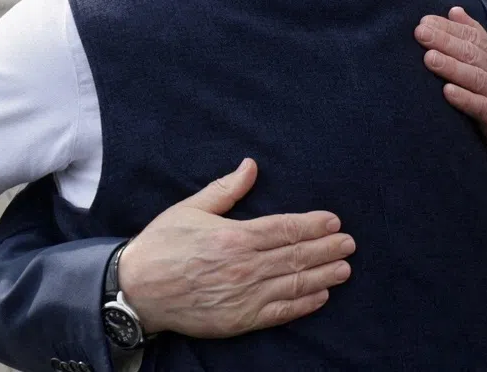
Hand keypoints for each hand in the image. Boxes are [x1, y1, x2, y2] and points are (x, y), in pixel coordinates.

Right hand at [117, 158, 354, 336]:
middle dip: (327, 248)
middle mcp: (244, 267)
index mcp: (235, 236)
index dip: (313, 225)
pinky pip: (279, 313)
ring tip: (344, 268)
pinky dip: (302, 305)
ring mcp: (244, 296)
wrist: (136, 290)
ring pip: (293, 284)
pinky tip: (320, 297)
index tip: (334, 221)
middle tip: (350, 244)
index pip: (286, 229)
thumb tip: (251, 166)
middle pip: (296, 256)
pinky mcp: (239, 320)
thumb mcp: (191, 208)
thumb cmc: (162, 244)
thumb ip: (226, 189)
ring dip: (323, 276)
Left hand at [414, 7, 486, 159]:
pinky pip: (480, 106)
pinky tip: (447, 92)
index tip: (424, 21)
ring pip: (474, 76)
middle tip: (420, 32)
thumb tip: (453, 10)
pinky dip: (464, 98)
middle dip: (444, 41)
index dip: (448, 27)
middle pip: (470, 52)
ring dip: (451, 67)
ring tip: (429, 58)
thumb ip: (474, 34)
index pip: (470, 35)